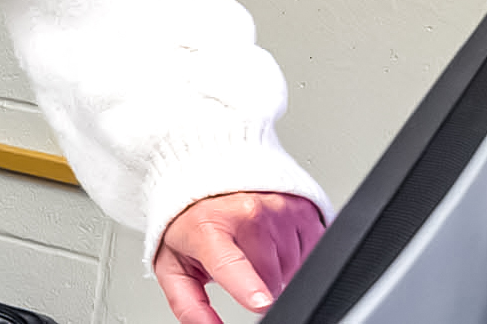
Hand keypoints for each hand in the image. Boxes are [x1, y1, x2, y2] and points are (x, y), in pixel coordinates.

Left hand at [152, 191, 325, 323]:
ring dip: (276, 270)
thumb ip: (189, 304)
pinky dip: (294, 257)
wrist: (208, 182)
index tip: (261, 302)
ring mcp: (279, 210)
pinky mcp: (303, 210)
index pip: (229, 262)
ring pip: (292, 270)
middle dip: (257, 284)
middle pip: (269, 278)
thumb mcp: (175, 265)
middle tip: (236, 263)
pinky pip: (311, 254)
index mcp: (208, 228)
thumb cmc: (191, 226)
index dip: (247, 285)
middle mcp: (247, 214)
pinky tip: (272, 243)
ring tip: (252, 249)